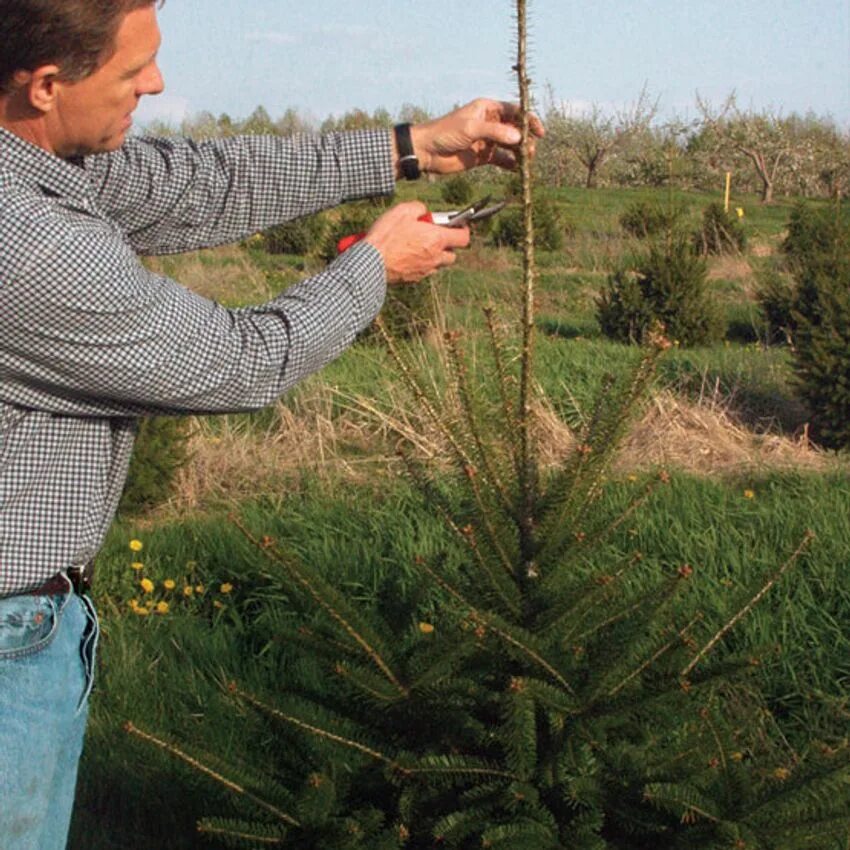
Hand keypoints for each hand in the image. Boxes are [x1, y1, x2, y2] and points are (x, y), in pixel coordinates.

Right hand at [364, 202, 469, 284]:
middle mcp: (435, 257)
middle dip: (447, 245)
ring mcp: (425, 270)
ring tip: (419, 246)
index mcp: (437, 239)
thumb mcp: (403, 210)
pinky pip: (424, 271)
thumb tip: (423, 211)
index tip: (457, 226)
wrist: (371, 262)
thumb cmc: (387, 236)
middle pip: (452, 255)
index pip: (463, 238)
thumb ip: (419, 208)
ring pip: (438, 265)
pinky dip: (421, 264)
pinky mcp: (414, 279)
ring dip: (434, 256)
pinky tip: (408, 256)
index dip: (462, 230)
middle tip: (433, 235)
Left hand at [406, 98, 544, 174]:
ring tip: (526, 160)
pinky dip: (511, 164)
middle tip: (530, 150)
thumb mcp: (471, 128)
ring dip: (520, 152)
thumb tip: (518, 137)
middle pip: (516, 129)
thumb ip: (495, 132)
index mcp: (488, 109)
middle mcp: (490, 123)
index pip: (514, 111)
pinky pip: (502, 159)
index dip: (529, 120)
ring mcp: (488, 140)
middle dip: (526, 138)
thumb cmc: (445, 132)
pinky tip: (517, 169)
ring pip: (511, 145)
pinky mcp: (483, 156)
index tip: (539, 131)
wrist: (427, 151)